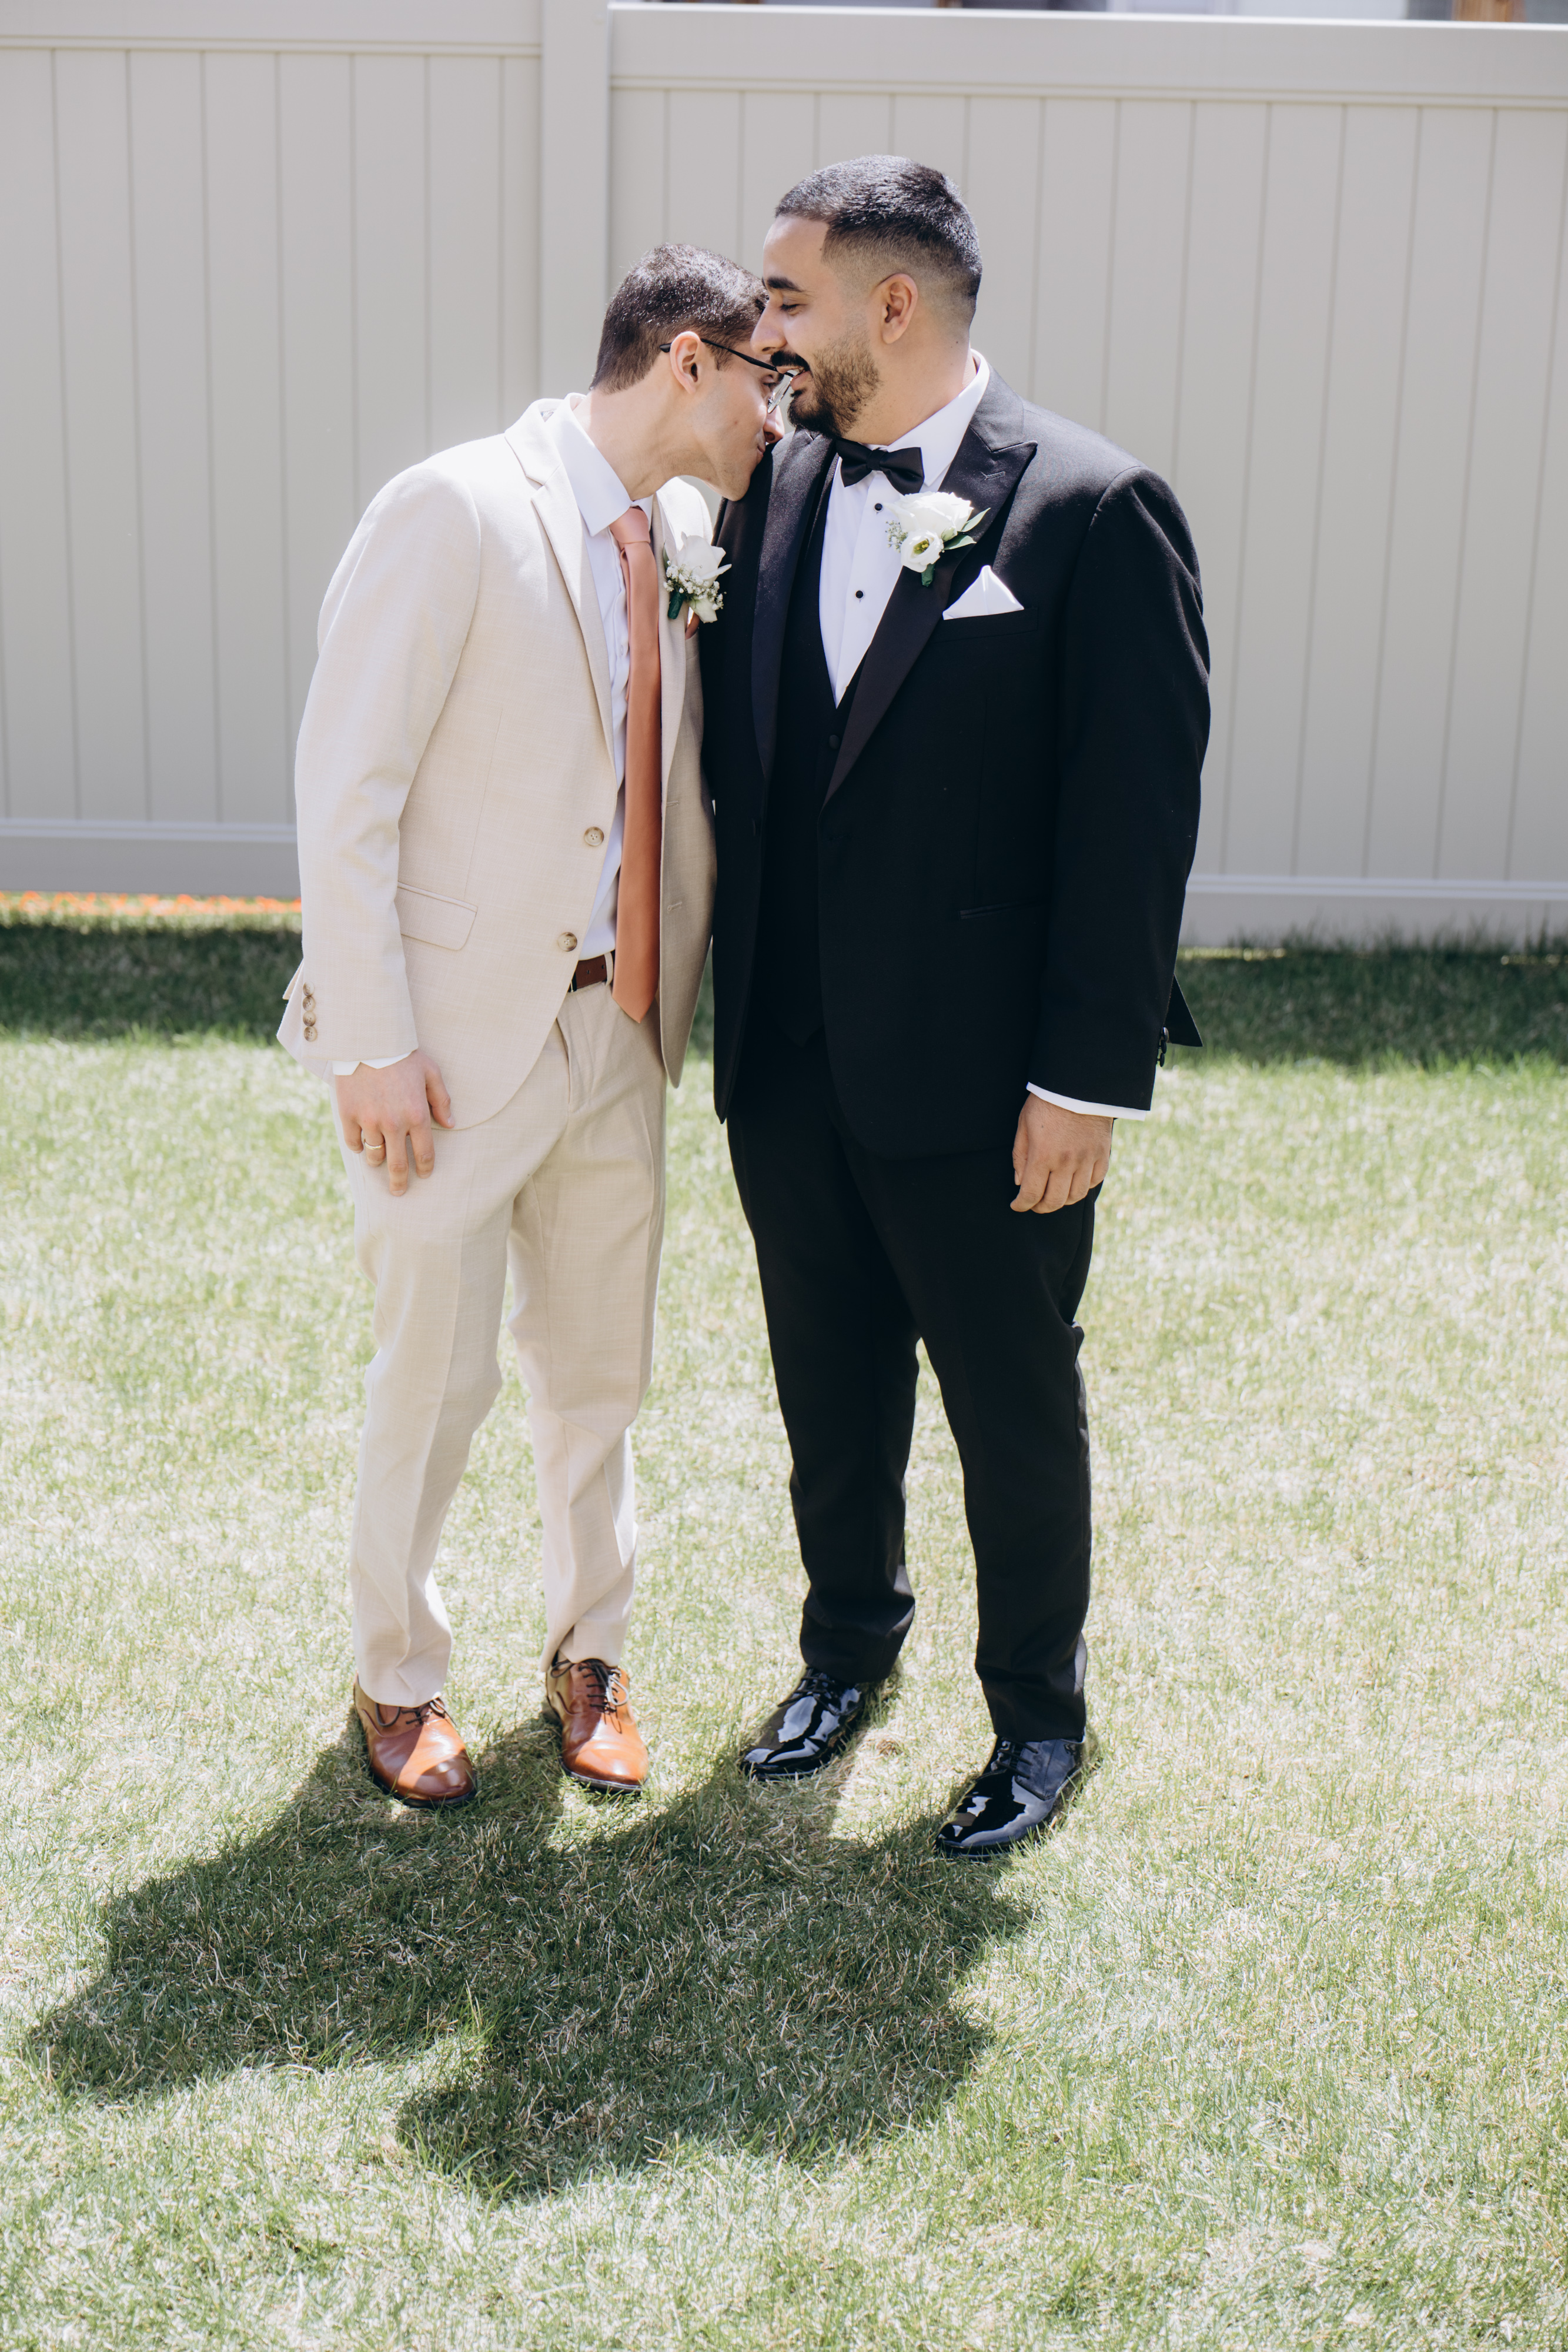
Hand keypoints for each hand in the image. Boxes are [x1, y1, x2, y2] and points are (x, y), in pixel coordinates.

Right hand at [334, 1051, 453, 1196]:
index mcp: (417, 1115)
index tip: (423, 1175)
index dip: (424, 1168)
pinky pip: (354, 1142)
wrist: (368, 1039)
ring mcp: (369, 1121)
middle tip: (399, 1192)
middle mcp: (394, 1123)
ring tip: (380, 1162)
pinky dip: (359, 1146)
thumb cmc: (404, 1054)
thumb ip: (441, 1100)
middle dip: (399, 1183)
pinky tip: (363, 1143)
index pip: (424, 1154)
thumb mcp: (431, 1072)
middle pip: (397, 1166)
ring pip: (374, 1155)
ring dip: (378, 1162)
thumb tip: (450, 1124)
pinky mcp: (348, 1115)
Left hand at [1011, 1096, 1111, 1214]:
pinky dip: (1083, 1187)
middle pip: (1054, 1201)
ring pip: (1076, 1196)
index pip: (1031, 1194)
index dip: (1021, 1205)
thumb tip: (1020, 1183)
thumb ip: (1020, 1156)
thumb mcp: (1024, 1125)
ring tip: (1054, 1195)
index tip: (1017, 1205)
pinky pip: (1094, 1182)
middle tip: (1034, 1204)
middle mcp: (1066, 1162)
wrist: (1079, 1083)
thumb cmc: (1046, 1102)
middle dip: (1040, 1207)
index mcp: (1043, 1155)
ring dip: (1062, 1200)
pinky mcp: (1102, 1154)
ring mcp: (1087, 1159)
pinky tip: (1073, 1182)